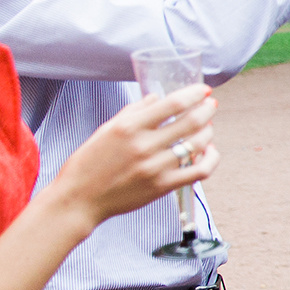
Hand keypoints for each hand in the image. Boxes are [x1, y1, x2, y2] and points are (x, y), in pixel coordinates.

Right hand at [49, 85, 219, 225]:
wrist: (79, 199)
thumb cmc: (89, 163)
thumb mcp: (106, 130)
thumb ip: (133, 111)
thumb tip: (157, 98)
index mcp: (128, 127)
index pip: (172, 104)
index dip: (193, 94)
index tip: (203, 90)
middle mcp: (144, 145)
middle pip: (190, 122)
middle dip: (206, 109)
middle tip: (211, 105)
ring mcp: (155, 167)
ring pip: (198, 144)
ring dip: (208, 131)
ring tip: (208, 126)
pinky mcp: (163, 186)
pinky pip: (199, 171)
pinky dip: (210, 159)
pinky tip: (209, 151)